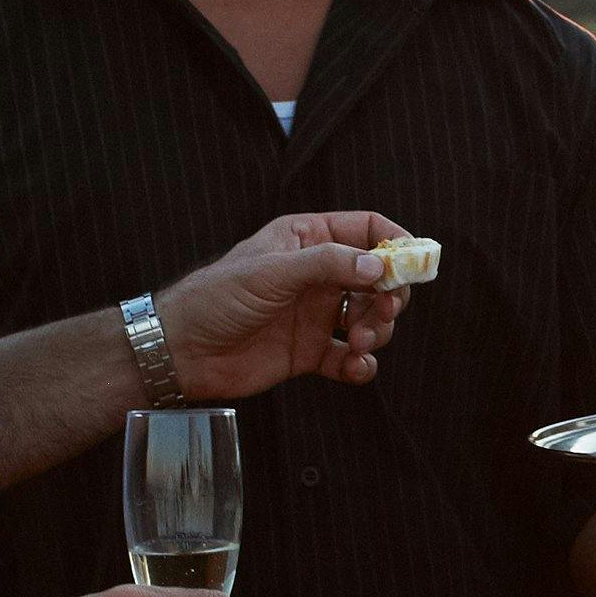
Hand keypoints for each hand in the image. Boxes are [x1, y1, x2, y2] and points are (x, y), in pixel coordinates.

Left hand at [161, 212, 409, 399]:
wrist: (182, 351)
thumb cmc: (216, 298)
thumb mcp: (272, 271)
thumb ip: (328, 264)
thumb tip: (379, 263)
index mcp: (306, 239)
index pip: (365, 229)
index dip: (395, 243)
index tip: (414, 265)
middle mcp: (316, 274)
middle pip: (377, 277)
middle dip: (388, 297)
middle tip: (383, 314)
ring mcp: (315, 314)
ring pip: (370, 318)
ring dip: (377, 332)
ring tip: (360, 344)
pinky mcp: (310, 352)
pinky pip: (350, 357)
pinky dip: (361, 364)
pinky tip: (356, 367)